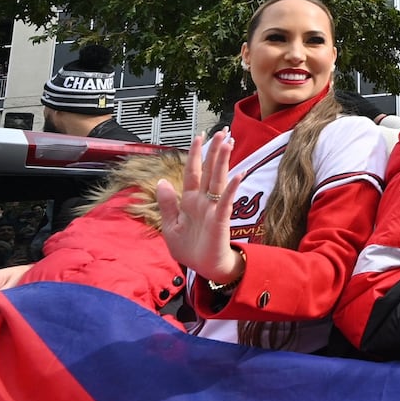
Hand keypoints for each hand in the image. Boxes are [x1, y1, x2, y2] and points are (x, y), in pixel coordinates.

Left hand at [156, 130, 242, 282]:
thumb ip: (167, 203)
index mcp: (190, 201)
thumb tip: (161, 181)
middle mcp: (203, 201)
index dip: (195, 154)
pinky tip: (238, 174)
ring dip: (223, 162)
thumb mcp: (170, 226)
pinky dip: (232, 188)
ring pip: (218, 180)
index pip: (193, 172)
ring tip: (228, 143)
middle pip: (209, 170)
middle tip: (222, 132)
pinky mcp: (220, 219)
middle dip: (214, 151)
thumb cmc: (190, 249)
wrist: (203, 269)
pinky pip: (226, 201)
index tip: (199, 136)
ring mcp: (213, 208)